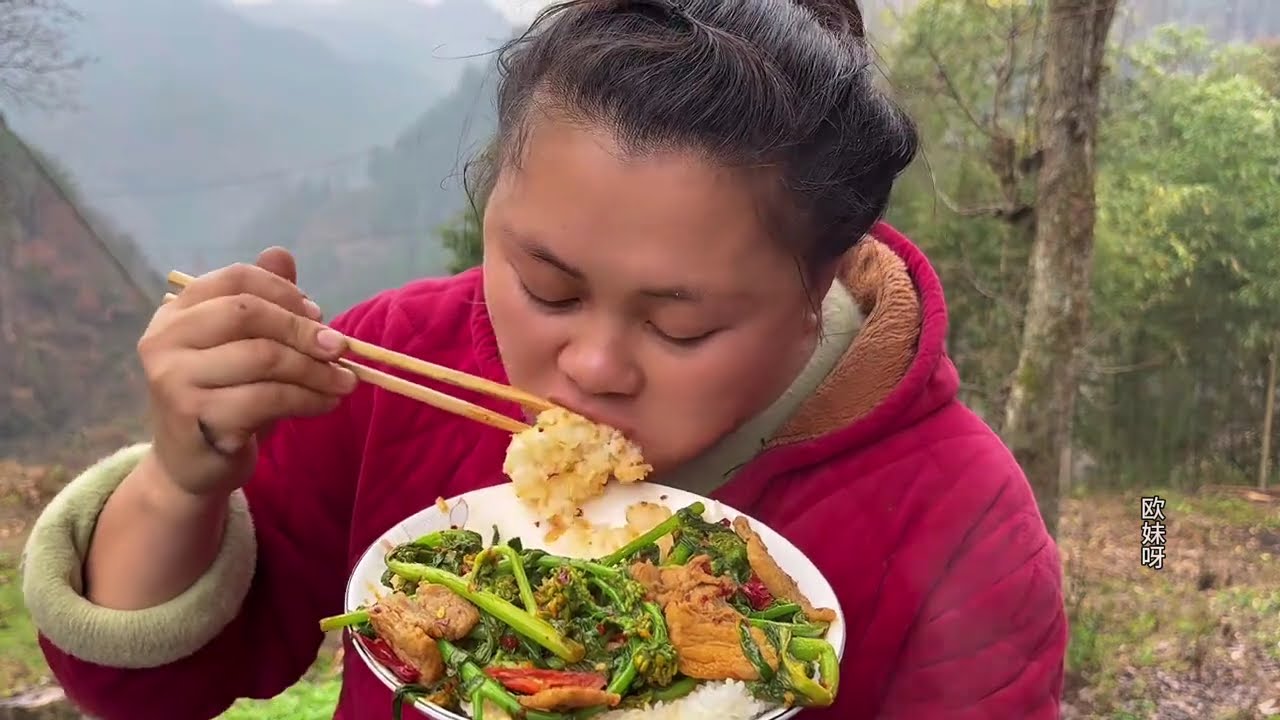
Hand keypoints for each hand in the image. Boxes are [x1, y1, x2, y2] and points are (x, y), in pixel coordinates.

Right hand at [138, 247, 357, 499]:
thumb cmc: (225, 398)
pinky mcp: (195, 417)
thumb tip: (282, 254)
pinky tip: (326, 403)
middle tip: (341, 348)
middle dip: (304, 330)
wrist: (192, 466)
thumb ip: (263, 302)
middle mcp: (164, 340)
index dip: (284, 292)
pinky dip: (308, 399)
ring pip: (264, 358)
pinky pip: (267, 398)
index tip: (318, 314)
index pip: (235, 279)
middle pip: (248, 314)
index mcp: (175, 313)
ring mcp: (174, 379)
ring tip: (344, 382)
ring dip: (316, 370)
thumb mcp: (245, 347)